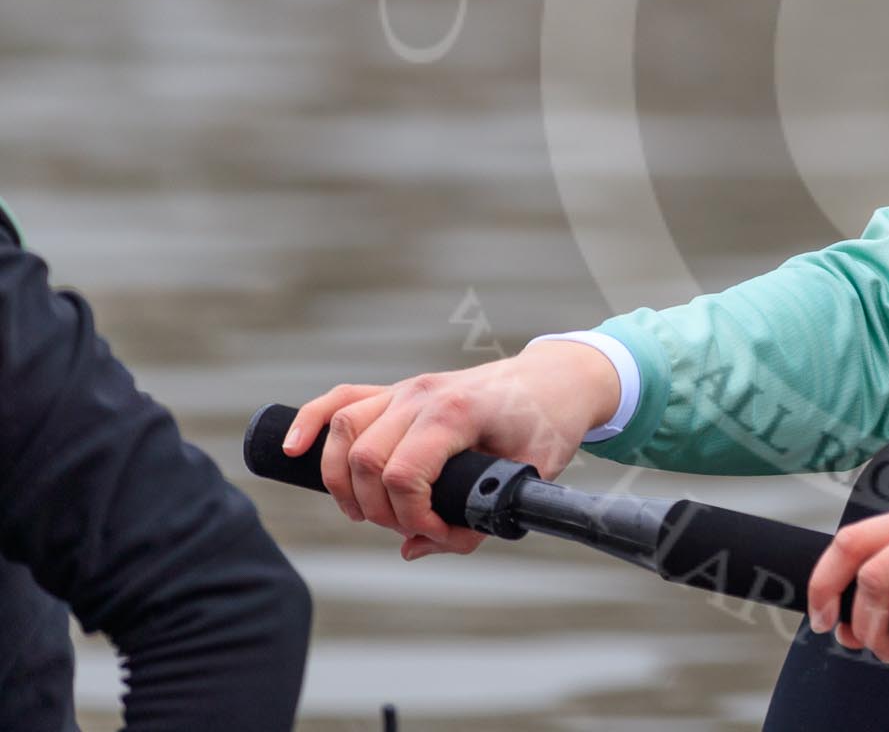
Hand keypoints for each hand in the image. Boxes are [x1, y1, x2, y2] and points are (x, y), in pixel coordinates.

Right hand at [281, 342, 621, 559]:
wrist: (556, 380)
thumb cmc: (547, 426)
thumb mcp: (529, 478)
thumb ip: (476, 520)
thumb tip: (416, 548)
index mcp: (457, 411)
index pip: (403, 472)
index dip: (411, 517)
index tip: (437, 534)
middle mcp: (423, 395)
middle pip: (366, 458)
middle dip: (380, 509)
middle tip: (411, 528)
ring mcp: (406, 390)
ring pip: (344, 431)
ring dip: (343, 482)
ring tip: (367, 514)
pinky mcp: (397, 392)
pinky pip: (341, 400)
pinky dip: (310, 422)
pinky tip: (292, 449)